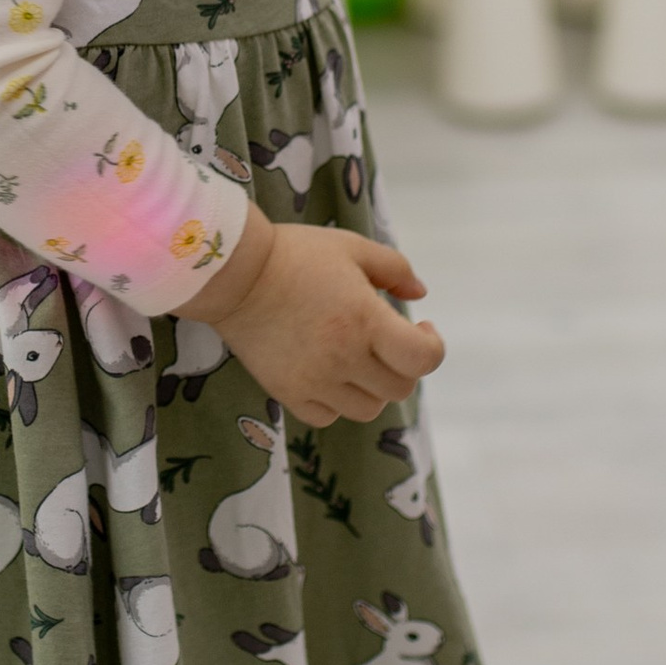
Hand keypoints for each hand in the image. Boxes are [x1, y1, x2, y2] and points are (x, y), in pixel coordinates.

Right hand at [185, 207, 443, 427]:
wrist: (234, 274)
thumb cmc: (296, 254)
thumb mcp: (352, 248)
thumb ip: (395, 269)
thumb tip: (420, 294)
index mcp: (366, 320)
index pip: (422, 359)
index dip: (432, 346)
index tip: (420, 329)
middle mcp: (344, 357)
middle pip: (399, 388)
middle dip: (402, 365)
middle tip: (387, 341)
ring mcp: (315, 381)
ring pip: (368, 409)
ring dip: (372, 387)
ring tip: (358, 359)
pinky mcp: (287, 393)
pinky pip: (327, 416)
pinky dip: (336, 402)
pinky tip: (329, 374)